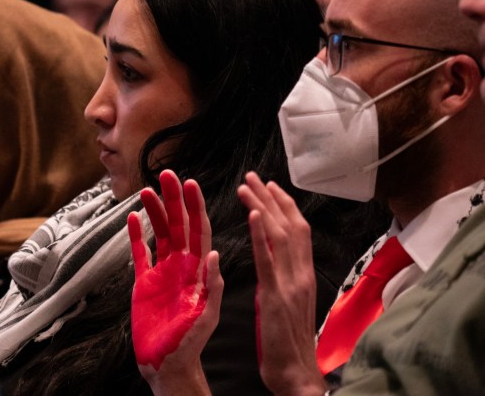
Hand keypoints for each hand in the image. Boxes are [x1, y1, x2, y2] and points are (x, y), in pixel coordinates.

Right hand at [128, 170, 223, 395]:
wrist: (167, 364)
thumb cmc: (189, 344)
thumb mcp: (205, 317)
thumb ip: (211, 286)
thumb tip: (216, 254)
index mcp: (198, 270)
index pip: (199, 230)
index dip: (195, 206)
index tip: (190, 184)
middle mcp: (182, 265)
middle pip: (179, 224)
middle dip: (174, 199)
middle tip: (167, 174)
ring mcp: (163, 271)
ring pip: (160, 233)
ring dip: (155, 211)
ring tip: (147, 190)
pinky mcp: (144, 282)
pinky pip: (140, 252)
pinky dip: (136, 235)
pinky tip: (132, 218)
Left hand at [237, 172, 324, 395]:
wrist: (297, 373)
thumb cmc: (290, 342)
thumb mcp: (292, 302)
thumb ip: (286, 278)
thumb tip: (277, 260)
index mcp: (303, 274)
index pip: (298, 231)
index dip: (285, 206)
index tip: (272, 188)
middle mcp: (300, 273)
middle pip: (291, 225)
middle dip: (272, 198)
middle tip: (254, 177)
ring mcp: (290, 283)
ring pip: (280, 235)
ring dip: (263, 207)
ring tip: (247, 187)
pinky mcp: (276, 295)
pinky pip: (268, 259)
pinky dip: (261, 234)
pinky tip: (253, 215)